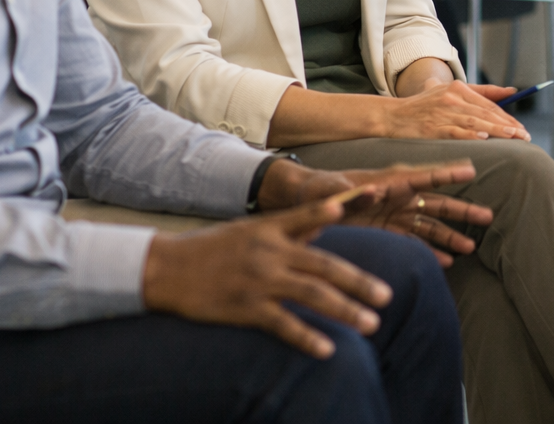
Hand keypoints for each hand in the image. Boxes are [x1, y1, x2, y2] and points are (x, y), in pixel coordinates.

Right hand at [142, 197, 390, 357]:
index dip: (338, 212)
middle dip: (359, 282)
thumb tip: (329, 219)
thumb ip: (289, 227)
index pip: (310, 216)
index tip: (368, 204)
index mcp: (271, 228)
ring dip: (345, 310)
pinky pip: (283, 324)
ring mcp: (259, 280)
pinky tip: (328, 349)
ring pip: (312, 295)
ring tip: (370, 323)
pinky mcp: (245, 308)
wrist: (167, 268)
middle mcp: (270, 252)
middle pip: (324, 266)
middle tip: (386, 296)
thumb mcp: (250, 229)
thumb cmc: (213, 247)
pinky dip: (307, 337)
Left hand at [326, 163, 494, 266]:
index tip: (472, 170)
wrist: (305, 203)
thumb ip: (355, 194)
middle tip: (488, 217)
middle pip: (436, 203)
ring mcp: (394, 216)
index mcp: (389, 181)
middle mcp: (398, 197)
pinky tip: (446, 263)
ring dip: (450, 236)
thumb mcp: (334, 192)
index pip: (424, 177)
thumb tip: (375, 191)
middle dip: (462, 210)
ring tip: (471, 248)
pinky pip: (414, 242)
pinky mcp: (386, 232)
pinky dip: (429, 252)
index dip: (448, 173)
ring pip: (430, 226)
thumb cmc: (320, 192)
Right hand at [385, 79, 530, 140]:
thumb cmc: (421, 107)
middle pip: (485, 112)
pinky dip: (471, 135)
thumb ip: (479, 91)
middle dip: (508, 125)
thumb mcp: (447, 91)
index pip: (488, 103)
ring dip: (496, 131)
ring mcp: (442, 112)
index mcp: (457, 87)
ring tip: (513, 138)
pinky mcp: (433, 127)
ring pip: (475, 122)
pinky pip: (456, 131)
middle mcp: (451, 97)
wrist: (391, 116)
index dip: (507, 116)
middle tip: (524, 136)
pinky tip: (484, 139)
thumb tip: (510, 90)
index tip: (521, 127)